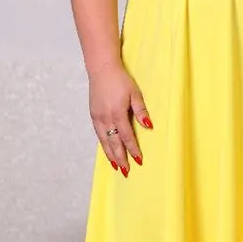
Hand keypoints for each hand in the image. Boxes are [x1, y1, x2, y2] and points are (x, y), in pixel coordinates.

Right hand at [88, 62, 151, 176]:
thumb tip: (149, 127)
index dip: (133, 149)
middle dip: (121, 158)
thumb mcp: (135, 93)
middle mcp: (106, 118)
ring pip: (104, 141)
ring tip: (116, 166)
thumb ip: (141, 111)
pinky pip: (99, 134)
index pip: (126, 136)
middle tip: (126, 171)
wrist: (101, 69)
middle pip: (114, 143)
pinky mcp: (93, 115)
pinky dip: (103, 145)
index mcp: (117, 113)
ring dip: (110, 155)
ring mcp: (98, 117)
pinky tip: (107, 151)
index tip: (139, 160)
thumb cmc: (120, 80)